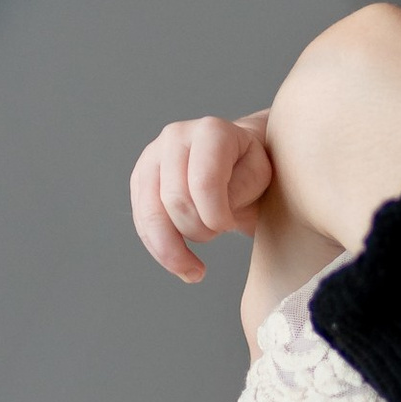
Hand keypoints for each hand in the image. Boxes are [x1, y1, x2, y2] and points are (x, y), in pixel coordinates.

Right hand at [131, 113, 272, 283]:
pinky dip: (159, 250)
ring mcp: (152, 157)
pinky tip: (181, 265)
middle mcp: (175, 137)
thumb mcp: (261, 176)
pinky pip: (141, 223)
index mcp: (211, 131)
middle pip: (175, 200)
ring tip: (196, 270)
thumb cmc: (250, 169)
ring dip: (173, 249)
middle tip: (219, 234)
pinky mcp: (139, 180)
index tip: (230, 227)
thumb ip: (241, 189)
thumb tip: (213, 214)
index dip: (216, 215)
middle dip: (198, 230)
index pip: (204, 182)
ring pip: (150, 214)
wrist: (235, 161)